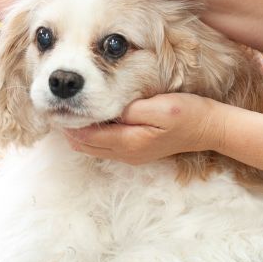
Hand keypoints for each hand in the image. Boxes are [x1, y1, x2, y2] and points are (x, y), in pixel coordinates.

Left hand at [63, 93, 225, 164]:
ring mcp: (131, 154)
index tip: (55, 108)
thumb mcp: (160, 107)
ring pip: (93, 147)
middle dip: (68, 130)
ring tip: (65, 113)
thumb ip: (131, 110)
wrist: (209, 128)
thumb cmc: (187, 113)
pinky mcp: (136, 150)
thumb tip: (106, 109)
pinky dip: (92, 135)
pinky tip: (89, 120)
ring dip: (79, 133)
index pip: (88, 136)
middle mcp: (126, 153)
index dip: (69, 124)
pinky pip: (105, 146)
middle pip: (85, 146)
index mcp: (129, 142)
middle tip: (53, 109)